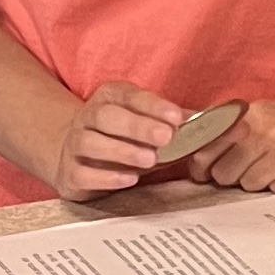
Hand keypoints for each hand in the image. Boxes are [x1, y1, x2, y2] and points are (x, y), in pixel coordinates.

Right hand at [52, 80, 182, 199]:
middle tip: (166, 137)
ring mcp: (75, 145)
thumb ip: (171, 122)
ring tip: (150, 159)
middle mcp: (88, 118)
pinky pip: (82, 173)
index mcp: (109, 98)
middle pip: (106, 116)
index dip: (153, 105)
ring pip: (90, 143)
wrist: (74, 155)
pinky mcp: (70, 172)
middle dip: (137, 126)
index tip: (177, 116)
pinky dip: (105, 177)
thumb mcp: (145, 123)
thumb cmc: (121, 138)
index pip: (129, 96)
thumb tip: (204, 119)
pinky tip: (129, 179)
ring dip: (122, 151)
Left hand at [203, 81, 274, 194]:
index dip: (201, 164)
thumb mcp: (266, 114)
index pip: (204, 147)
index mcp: (252, 114)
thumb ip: (227, 128)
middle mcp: (266, 131)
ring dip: (259, 182)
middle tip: (254, 166)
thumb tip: (184, 137)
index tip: (205, 170)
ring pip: (247, 185)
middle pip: (222, 173)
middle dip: (232, 176)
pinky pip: (274, 192)